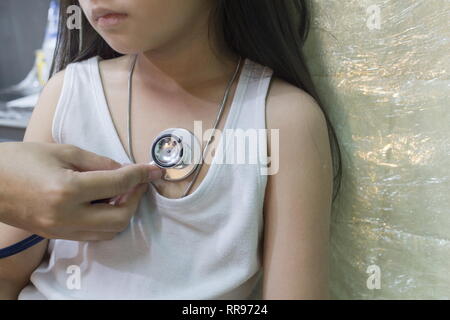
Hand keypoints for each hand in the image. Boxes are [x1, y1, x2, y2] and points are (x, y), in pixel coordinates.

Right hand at [0, 142, 162, 240]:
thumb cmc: (18, 160)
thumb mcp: (62, 151)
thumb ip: (98, 162)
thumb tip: (125, 170)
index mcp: (67, 190)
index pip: (118, 185)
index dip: (140, 174)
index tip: (154, 169)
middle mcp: (66, 216)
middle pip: (121, 217)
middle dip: (137, 198)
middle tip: (139, 181)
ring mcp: (61, 230)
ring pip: (110, 231)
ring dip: (124, 211)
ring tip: (123, 191)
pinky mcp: (57, 235)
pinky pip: (94, 234)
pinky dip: (108, 220)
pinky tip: (106, 203)